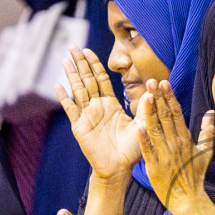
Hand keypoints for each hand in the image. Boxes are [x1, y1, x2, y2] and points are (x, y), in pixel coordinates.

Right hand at [56, 45, 141, 179]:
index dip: (94, 64)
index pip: (100, 79)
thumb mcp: (143, 123)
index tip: (88, 50)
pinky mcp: (79, 126)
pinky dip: (64, 97)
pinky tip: (58, 86)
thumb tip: (156, 83)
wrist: (119, 168)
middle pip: (86, 80)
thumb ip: (148, 104)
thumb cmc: (132, 148)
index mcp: (110, 104)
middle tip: (72, 46)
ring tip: (65, 60)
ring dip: (71, 75)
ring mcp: (86, 116)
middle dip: (80, 63)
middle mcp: (97, 107)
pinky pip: (70, 109)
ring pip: (78, 90)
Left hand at [137, 81, 211, 212]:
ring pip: (156, 129)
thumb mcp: (205, 151)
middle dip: (158, 98)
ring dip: (150, 113)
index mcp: (185, 138)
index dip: (169, 97)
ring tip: (144, 96)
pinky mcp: (155, 166)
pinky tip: (139, 127)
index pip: (176, 113)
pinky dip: (144, 140)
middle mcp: (175, 143)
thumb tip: (211, 112)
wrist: (189, 198)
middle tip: (151, 81)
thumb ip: (207, 131)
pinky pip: (148, 150)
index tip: (163, 83)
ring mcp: (165, 154)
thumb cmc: (195, 175)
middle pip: (165, 117)